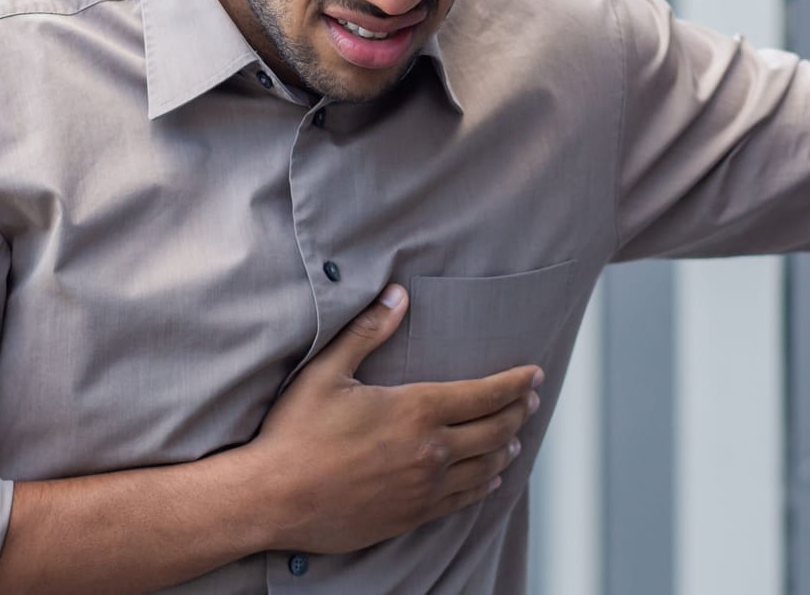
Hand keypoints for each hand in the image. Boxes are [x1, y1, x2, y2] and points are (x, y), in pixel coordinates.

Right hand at [244, 284, 542, 553]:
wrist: (274, 499)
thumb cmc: (295, 433)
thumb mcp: (327, 372)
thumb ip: (368, 332)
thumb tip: (397, 294)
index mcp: (416, 410)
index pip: (485, 394)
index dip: (516, 383)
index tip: (535, 374)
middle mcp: (431, 450)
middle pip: (496, 430)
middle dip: (519, 411)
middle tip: (532, 400)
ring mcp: (425, 488)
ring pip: (486, 467)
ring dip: (506, 448)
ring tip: (516, 437)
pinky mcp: (413, 515)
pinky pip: (463, 500)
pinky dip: (484, 485)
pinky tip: (490, 479)